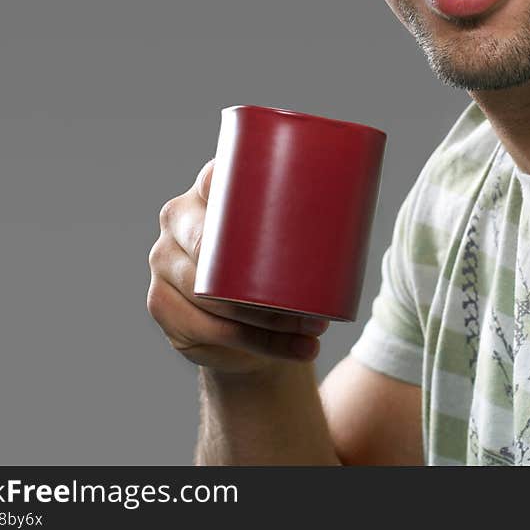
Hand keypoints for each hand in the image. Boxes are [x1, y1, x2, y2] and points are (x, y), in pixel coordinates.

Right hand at [147, 159, 329, 375]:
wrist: (246, 320)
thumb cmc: (277, 264)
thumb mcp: (290, 234)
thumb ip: (315, 215)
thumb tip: (367, 200)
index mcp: (209, 189)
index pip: (215, 179)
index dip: (234, 185)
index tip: (272, 203)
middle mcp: (179, 218)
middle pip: (209, 243)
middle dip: (258, 281)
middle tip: (311, 302)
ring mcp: (166, 261)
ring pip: (212, 296)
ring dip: (263, 320)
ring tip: (312, 329)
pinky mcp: (162, 303)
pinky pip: (206, 329)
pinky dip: (255, 344)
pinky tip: (295, 351)